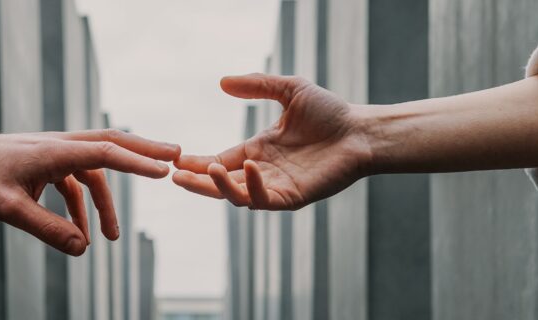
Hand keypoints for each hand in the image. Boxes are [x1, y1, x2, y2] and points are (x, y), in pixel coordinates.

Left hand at [0, 129, 179, 255]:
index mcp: (54, 150)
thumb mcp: (10, 210)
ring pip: (95, 169)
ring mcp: (55, 153)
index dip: (137, 162)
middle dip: (144, 152)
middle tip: (176, 156)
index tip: (165, 170)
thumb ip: (48, 230)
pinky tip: (80, 234)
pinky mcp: (47, 163)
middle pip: (112, 144)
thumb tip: (83, 249)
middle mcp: (60, 145)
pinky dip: (82, 206)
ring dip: (107, 202)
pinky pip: (75, 182)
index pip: (105, 153)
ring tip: (113, 238)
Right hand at [173, 74, 369, 210]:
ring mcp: (277, 186)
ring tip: (206, 170)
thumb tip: (222, 82)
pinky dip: (253, 187)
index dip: (197, 163)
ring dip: (219, 186)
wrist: (361, 130)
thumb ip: (257, 86)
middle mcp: (263, 172)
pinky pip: (265, 199)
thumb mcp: (289, 90)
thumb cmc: (330, 112)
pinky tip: (248, 168)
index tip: (176, 160)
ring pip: (238, 196)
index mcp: (258, 150)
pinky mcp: (293, 197)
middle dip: (198, 182)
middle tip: (176, 176)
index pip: (220, 161)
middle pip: (221, 183)